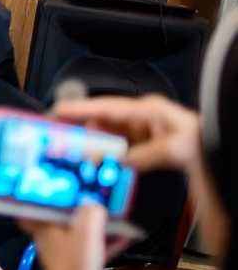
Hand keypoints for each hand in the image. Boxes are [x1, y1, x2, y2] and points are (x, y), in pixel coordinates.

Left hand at [20, 204, 120, 269]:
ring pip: (81, 231)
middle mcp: (52, 237)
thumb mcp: (85, 229)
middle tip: (95, 199)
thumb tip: (95, 205)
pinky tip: (123, 236)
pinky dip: (107, 241)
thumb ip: (91, 212)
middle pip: (65, 216)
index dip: (48, 194)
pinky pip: (94, 246)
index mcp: (45, 226)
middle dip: (80, 208)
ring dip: (97, 225)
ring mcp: (66, 250)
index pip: (38, 205)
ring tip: (114, 216)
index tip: (59, 185)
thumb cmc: (74, 264)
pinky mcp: (80, 263)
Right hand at [52, 94, 199, 171]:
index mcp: (145, 109)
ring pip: (105, 134)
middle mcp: (138, 117)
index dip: (79, 109)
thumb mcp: (173, 149)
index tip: (56, 112)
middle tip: (55, 134)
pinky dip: (103, 154)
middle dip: (78, 126)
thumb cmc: (200, 140)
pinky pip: (115, 147)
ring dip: (89, 143)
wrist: (214, 149)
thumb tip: (117, 161)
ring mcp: (139, 130)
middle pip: (100, 120)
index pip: (105, 107)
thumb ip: (143, 156)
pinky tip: (94, 162)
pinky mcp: (141, 144)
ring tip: (70, 151)